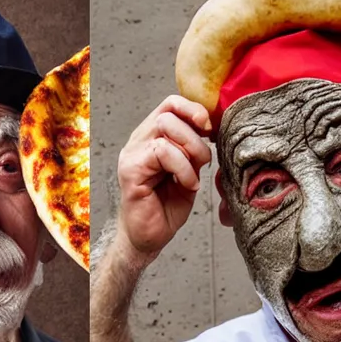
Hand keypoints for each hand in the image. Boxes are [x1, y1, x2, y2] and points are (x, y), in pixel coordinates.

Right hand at [116, 96, 213, 260]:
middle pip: (169, 111)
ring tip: (194, 176)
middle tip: (203, 161)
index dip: (194, 110)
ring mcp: (131, 154)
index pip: (171, 103)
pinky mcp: (130, 170)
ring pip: (165, 126)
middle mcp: (139, 141)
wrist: (148, 238)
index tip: (209, 130)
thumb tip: (210, 128)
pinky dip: (182, 168)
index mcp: (152, 136)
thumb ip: (194, 148)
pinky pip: (162, 152)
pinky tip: (187, 185)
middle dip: (196, 134)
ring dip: (190, 150)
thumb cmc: (166, 206)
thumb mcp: (189, 170)